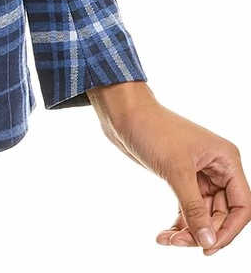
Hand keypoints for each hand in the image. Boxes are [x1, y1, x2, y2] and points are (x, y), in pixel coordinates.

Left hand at [87, 83, 250, 255]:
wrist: (124, 114)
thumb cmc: (153, 130)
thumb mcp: (176, 170)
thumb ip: (194, 208)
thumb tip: (208, 241)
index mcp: (226, 160)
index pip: (241, 205)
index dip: (229, 230)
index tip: (207, 248)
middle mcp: (218, 168)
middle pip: (222, 213)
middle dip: (203, 231)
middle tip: (179, 243)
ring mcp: (200, 174)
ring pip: (204, 214)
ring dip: (188, 230)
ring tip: (167, 240)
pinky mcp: (182, 178)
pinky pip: (188, 208)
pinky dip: (179, 223)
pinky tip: (164, 235)